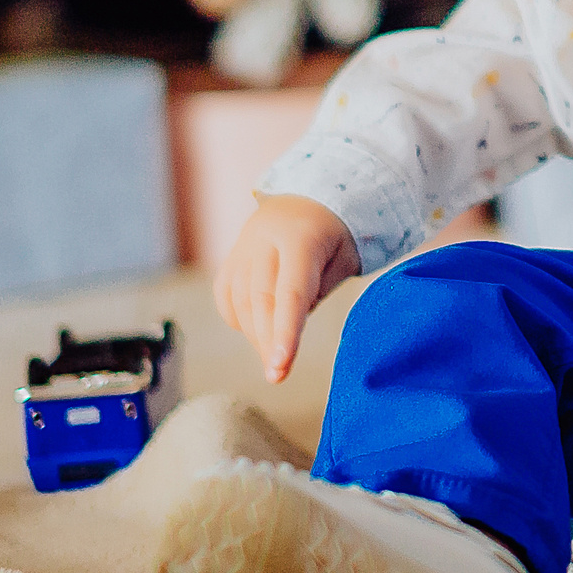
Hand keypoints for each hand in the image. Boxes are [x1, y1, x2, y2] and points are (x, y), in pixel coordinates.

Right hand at [216, 194, 360, 383]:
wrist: (306, 198)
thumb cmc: (335, 232)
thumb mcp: (345, 254)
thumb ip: (321, 288)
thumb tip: (290, 326)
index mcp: (301, 237)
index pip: (291, 292)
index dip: (285, 332)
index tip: (279, 367)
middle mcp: (265, 239)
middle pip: (261, 300)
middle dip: (268, 342)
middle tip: (277, 374)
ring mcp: (243, 248)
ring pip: (240, 302)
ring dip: (255, 335)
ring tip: (274, 356)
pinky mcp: (230, 259)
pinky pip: (227, 297)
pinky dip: (239, 320)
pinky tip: (257, 329)